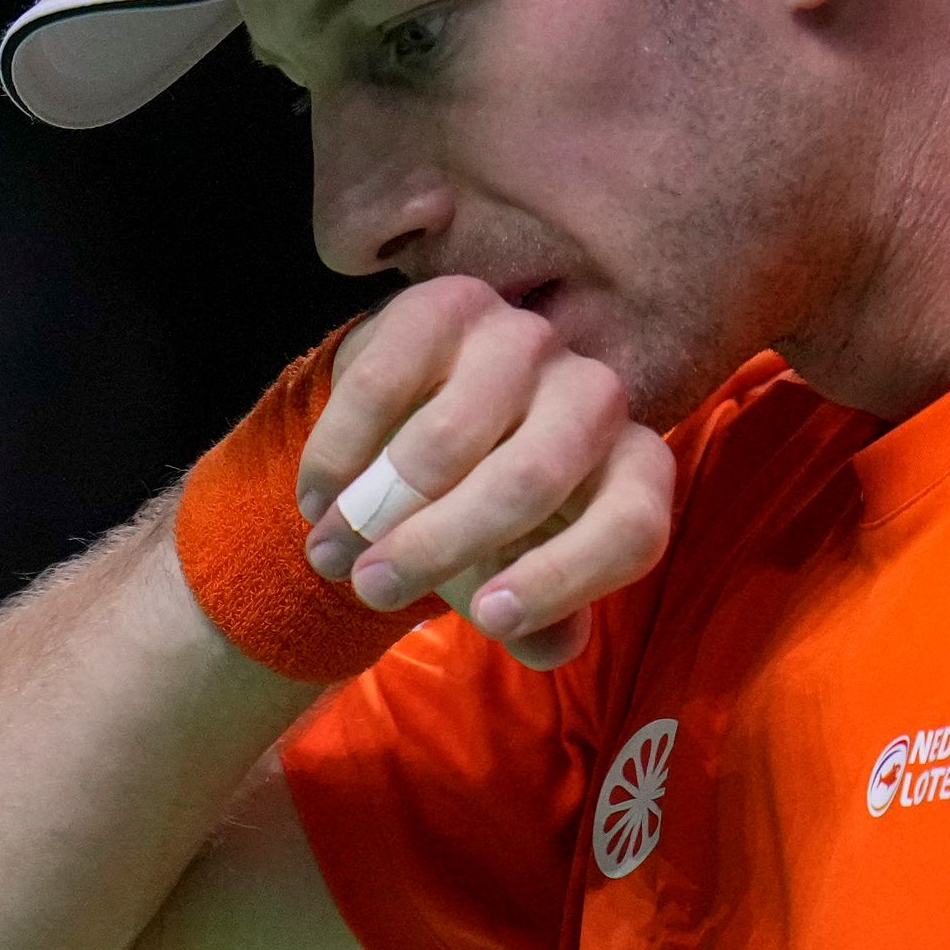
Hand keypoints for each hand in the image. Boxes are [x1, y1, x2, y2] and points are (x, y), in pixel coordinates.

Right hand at [293, 277, 677, 670]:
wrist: (419, 421)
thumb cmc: (480, 514)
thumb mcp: (513, 574)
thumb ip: (540, 621)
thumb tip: (552, 645)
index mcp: (634, 469)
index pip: (628, 528)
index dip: (562, 579)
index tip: (484, 618)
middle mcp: (596, 394)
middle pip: (529, 481)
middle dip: (438, 545)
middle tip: (371, 586)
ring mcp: (525, 339)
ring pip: (451, 436)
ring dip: (375, 506)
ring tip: (329, 552)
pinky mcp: (451, 304)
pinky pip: (384, 383)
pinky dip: (341, 451)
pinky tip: (315, 496)